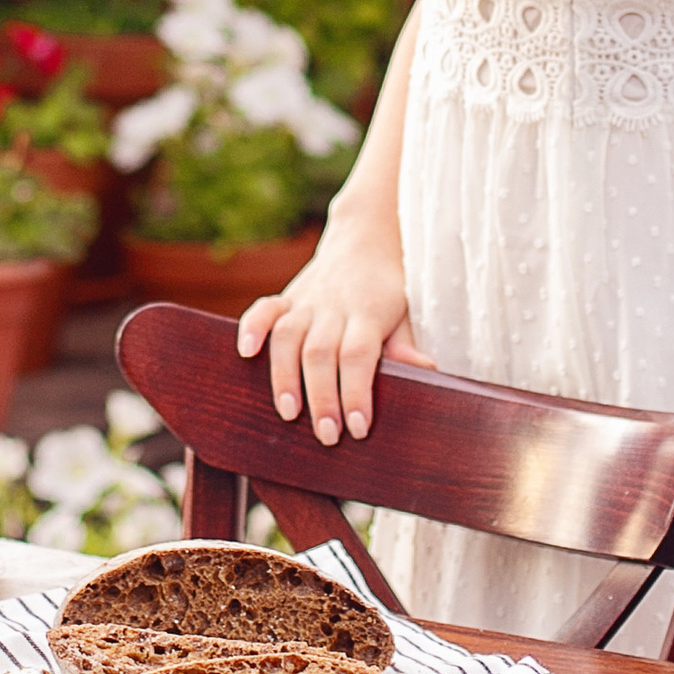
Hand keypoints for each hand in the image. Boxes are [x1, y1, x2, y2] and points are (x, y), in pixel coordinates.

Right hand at [237, 226, 417, 449]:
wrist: (366, 238)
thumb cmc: (389, 288)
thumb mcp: (406, 313)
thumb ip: (406, 344)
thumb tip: (428, 371)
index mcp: (367, 313)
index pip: (358, 356)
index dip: (356, 392)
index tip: (359, 428)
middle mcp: (334, 307)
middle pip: (321, 353)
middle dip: (321, 397)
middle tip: (326, 435)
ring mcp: (307, 301)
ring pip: (289, 337)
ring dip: (285, 376)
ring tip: (288, 412)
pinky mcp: (287, 297)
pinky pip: (264, 309)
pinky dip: (252, 328)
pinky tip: (245, 353)